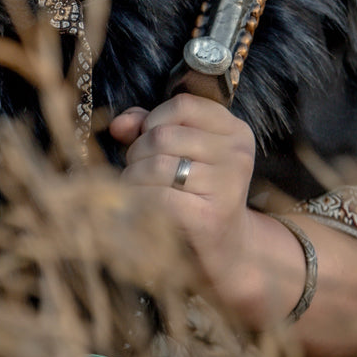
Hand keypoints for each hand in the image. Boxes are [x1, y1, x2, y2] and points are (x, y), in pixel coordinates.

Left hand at [109, 93, 256, 306]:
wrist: (225, 251)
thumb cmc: (195, 194)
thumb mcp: (180, 152)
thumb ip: (149, 128)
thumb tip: (120, 124)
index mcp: (234, 131)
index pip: (182, 105)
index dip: (153, 119)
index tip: (147, 139)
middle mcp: (237, 154)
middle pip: (163, 135)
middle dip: (137, 153)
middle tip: (139, 173)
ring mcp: (227, 185)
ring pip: (156, 164)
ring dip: (134, 178)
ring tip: (139, 190)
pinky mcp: (210, 217)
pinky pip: (157, 196)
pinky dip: (138, 200)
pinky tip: (141, 208)